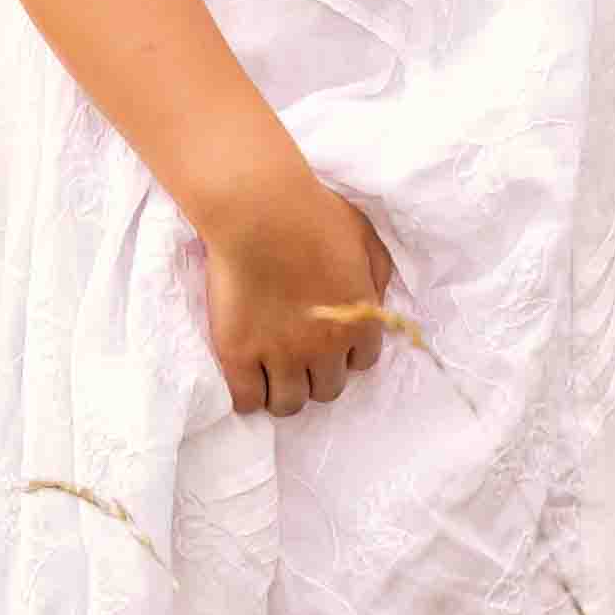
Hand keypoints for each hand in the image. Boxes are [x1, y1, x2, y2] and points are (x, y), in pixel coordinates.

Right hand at [204, 165, 395, 417]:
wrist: (259, 210)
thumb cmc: (313, 214)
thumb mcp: (365, 237)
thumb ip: (376, 274)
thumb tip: (373, 297)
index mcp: (359, 322)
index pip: (362, 362)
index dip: (345, 352)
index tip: (329, 341)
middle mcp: (324, 348)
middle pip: (327, 390)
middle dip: (316, 375)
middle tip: (297, 355)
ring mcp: (280, 355)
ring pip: (288, 403)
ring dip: (283, 392)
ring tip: (270, 373)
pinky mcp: (238, 355)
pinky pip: (247, 400)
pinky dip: (248, 396)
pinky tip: (245, 378)